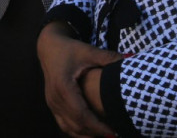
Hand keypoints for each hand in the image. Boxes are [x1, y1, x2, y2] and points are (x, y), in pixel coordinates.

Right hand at [38, 21, 122, 136]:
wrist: (48, 47)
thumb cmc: (68, 49)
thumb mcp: (88, 51)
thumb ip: (108, 58)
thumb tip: (128, 60)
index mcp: (63, 87)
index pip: (81, 115)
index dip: (98, 127)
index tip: (114, 132)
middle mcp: (55, 98)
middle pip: (76, 125)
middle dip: (95, 133)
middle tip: (114, 135)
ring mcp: (52, 103)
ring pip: (69, 128)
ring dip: (86, 135)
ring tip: (106, 135)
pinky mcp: (53, 105)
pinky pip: (64, 124)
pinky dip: (78, 131)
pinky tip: (92, 133)